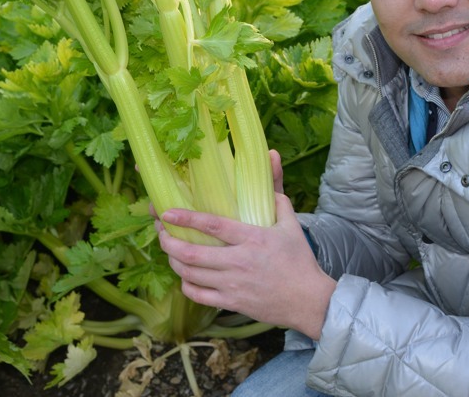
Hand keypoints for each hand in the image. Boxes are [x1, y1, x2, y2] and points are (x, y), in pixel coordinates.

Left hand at [155, 151, 334, 339]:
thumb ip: (278, 198)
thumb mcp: (291, 225)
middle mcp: (239, 261)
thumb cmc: (299, 260)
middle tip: (161, 232)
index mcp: (252, 238)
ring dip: (173, 262)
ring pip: (190, 274)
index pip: (212, 225)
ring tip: (169, 251)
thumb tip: (272, 166)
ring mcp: (233, 284)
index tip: (167, 212)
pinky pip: (198, 295)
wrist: (307, 300)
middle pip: (192, 253)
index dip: (186, 218)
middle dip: (168, 242)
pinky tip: (185, 276)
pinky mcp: (231, 302)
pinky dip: (186, 285)